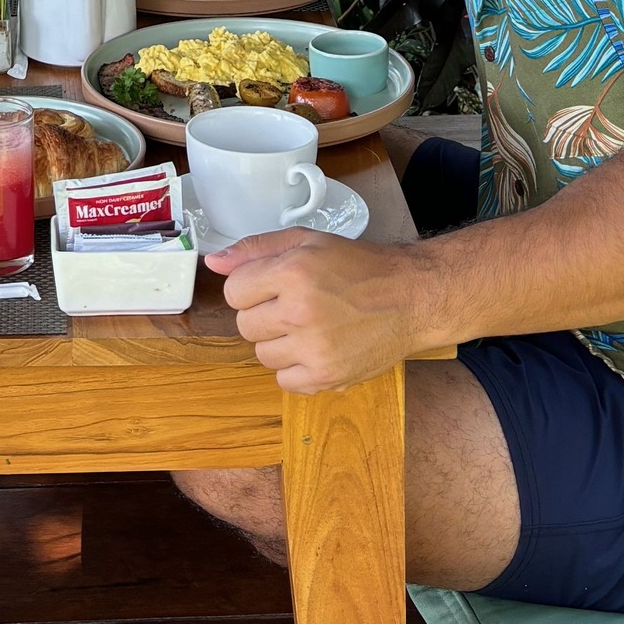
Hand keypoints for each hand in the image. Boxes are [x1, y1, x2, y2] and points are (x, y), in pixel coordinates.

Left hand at [206, 232, 433, 393]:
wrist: (410, 299)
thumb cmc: (359, 267)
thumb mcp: (308, 242)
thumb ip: (256, 249)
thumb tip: (213, 263)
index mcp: (293, 272)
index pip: (234, 290)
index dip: (251, 286)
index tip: (273, 285)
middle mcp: (300, 311)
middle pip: (244, 325)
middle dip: (263, 314)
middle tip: (294, 305)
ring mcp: (314, 348)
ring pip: (262, 354)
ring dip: (279, 342)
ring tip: (309, 326)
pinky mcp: (327, 376)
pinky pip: (284, 381)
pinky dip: (295, 369)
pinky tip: (316, 349)